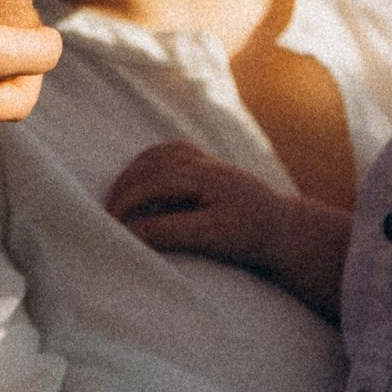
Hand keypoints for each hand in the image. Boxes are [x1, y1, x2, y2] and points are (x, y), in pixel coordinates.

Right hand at [106, 141, 287, 267]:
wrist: (284, 229)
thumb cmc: (251, 235)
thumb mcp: (213, 238)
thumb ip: (173, 232)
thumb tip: (135, 231)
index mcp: (203, 175)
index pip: (152, 182)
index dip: (126, 201)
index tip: (110, 224)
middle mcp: (202, 162)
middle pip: (149, 164)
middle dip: (123, 187)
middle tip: (107, 214)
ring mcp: (205, 161)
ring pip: (157, 155)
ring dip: (133, 173)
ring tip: (118, 199)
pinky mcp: (207, 166)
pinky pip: (169, 154)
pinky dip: (148, 165)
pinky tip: (143, 182)